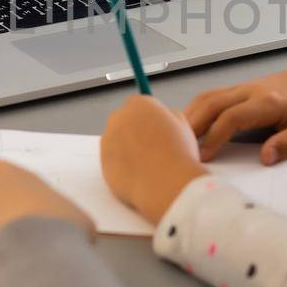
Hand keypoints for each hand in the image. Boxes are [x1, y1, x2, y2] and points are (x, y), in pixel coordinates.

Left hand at [101, 96, 207, 223]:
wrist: (165, 183)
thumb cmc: (178, 154)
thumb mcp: (183, 126)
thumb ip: (169, 116)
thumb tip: (162, 118)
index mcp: (139, 104)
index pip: (138, 103)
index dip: (148, 116)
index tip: (155, 127)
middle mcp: (119, 118)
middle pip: (124, 120)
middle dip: (135, 130)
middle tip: (152, 147)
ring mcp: (108, 140)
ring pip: (116, 141)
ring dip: (127, 149)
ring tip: (148, 164)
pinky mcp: (103, 161)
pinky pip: (112, 161)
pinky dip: (122, 166)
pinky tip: (139, 175)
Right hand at [184, 55, 286, 164]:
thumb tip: (265, 157)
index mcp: (268, 102)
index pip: (232, 117)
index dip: (215, 137)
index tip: (204, 156)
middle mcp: (251, 90)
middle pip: (211, 103)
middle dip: (191, 126)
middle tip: (176, 148)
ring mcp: (243, 87)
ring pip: (207, 97)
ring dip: (189, 116)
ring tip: (175, 138)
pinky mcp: (239, 88)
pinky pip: (211, 96)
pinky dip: (195, 109)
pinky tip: (187, 125)